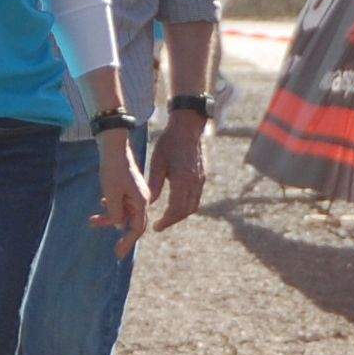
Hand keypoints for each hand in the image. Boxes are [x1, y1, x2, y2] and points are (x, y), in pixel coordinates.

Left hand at [92, 136, 151, 257]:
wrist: (113, 148)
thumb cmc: (113, 169)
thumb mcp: (111, 193)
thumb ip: (115, 212)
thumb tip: (118, 226)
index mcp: (141, 201)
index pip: (137, 228)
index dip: (128, 242)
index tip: (118, 254)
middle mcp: (141, 199)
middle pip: (132, 223)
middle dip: (120, 234)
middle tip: (114, 251)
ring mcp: (135, 193)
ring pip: (124, 213)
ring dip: (108, 218)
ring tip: (91, 221)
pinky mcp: (128, 188)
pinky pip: (121, 203)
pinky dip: (110, 207)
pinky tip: (101, 203)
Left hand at [152, 114, 208, 230]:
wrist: (188, 128)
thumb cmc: (169, 143)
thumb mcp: (157, 162)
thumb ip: (155, 183)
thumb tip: (151, 203)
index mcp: (183, 180)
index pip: (176, 209)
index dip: (166, 221)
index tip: (156, 226)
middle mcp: (195, 183)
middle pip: (186, 211)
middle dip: (173, 220)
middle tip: (160, 224)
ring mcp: (200, 180)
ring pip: (193, 205)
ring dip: (181, 214)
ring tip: (167, 217)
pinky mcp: (202, 176)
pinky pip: (196, 197)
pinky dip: (186, 205)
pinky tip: (175, 203)